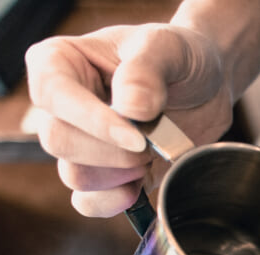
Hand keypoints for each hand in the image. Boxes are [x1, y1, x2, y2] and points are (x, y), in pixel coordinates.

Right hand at [25, 23, 234, 217]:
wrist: (204, 86)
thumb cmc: (178, 57)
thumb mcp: (168, 47)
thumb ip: (146, 71)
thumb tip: (130, 108)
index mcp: (57, 63)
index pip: (54, 97)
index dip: (94, 123)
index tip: (138, 136)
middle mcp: (59, 106)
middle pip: (60, 142)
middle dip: (114, 152)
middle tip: (153, 141)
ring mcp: (78, 143)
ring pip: (75, 176)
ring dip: (121, 174)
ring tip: (153, 152)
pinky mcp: (101, 175)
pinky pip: (87, 203)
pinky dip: (114, 202)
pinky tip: (139, 187)